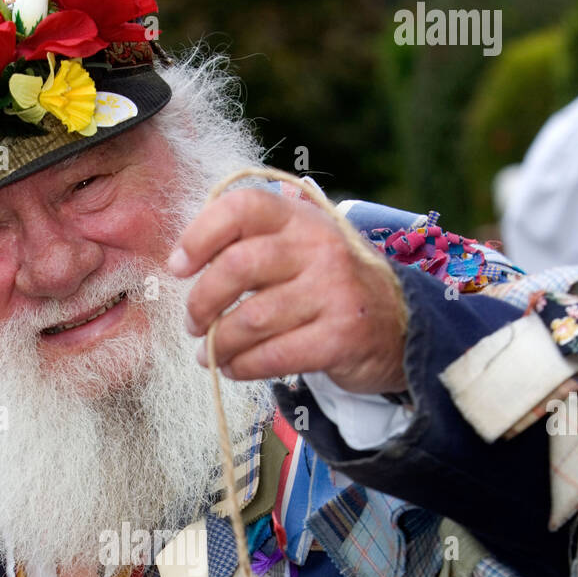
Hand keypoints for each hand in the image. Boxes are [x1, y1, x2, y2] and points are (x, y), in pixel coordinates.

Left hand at [167, 188, 407, 395]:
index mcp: (301, 218)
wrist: (399, 325)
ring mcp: (334, 292)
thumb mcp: (301, 249)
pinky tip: (235, 368)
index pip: (241, 208)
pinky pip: (273, 356)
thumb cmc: (329, 287)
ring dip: (219, 343)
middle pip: (237, 266)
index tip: (178, 267)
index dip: (199, 235)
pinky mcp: (340, 337)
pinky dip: (243, 367)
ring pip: (251, 319)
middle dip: (201, 301)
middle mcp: (319, 247)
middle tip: (193, 323)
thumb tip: (183, 266)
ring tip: (210, 353)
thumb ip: (253, 245)